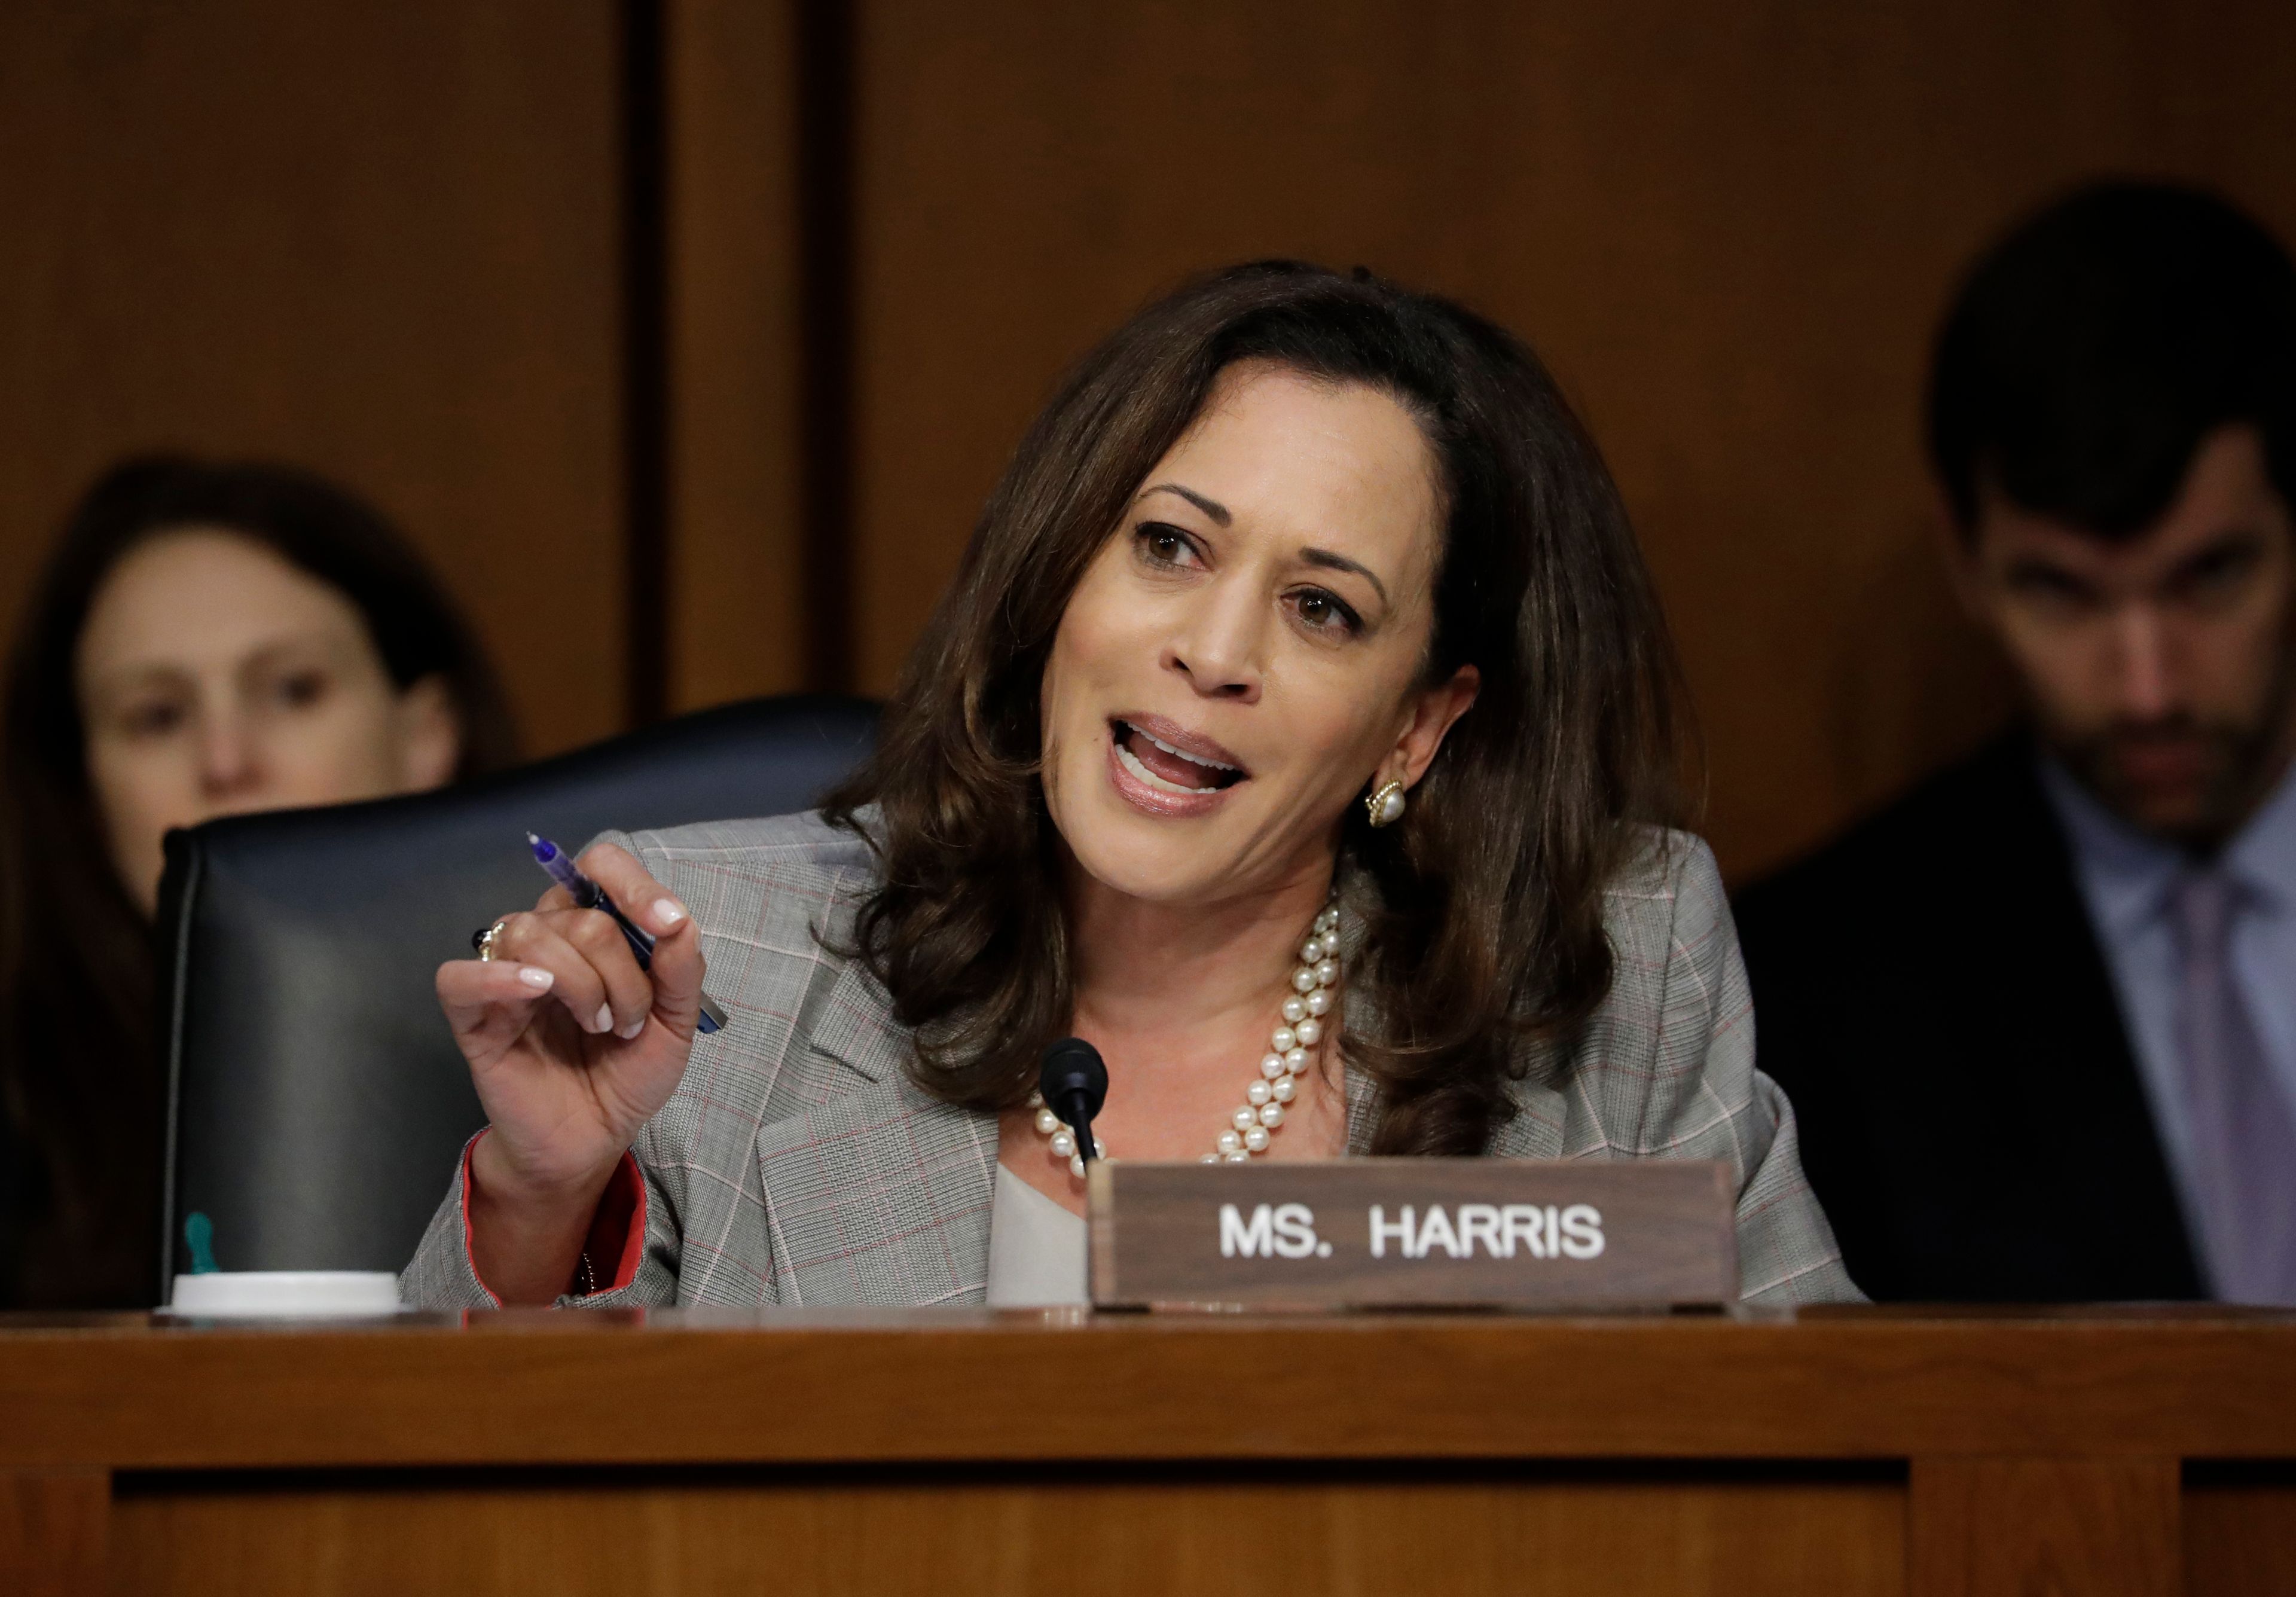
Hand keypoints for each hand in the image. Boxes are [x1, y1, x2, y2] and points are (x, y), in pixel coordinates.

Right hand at [434, 843, 703, 1300]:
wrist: (594, 1140)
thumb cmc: (628, 1076)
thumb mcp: (675, 1024)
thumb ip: (681, 970)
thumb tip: (677, 920)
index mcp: (594, 931)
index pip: (601, 867)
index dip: (634, 885)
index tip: (666, 925)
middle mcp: (548, 941)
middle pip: (580, 914)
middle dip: (623, 971)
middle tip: (630, 1022)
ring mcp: (507, 976)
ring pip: (530, 933)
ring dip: (582, 983)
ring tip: (600, 1027)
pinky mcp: (472, 1019)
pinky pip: (459, 976)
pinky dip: (497, 977)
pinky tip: (536, 991)